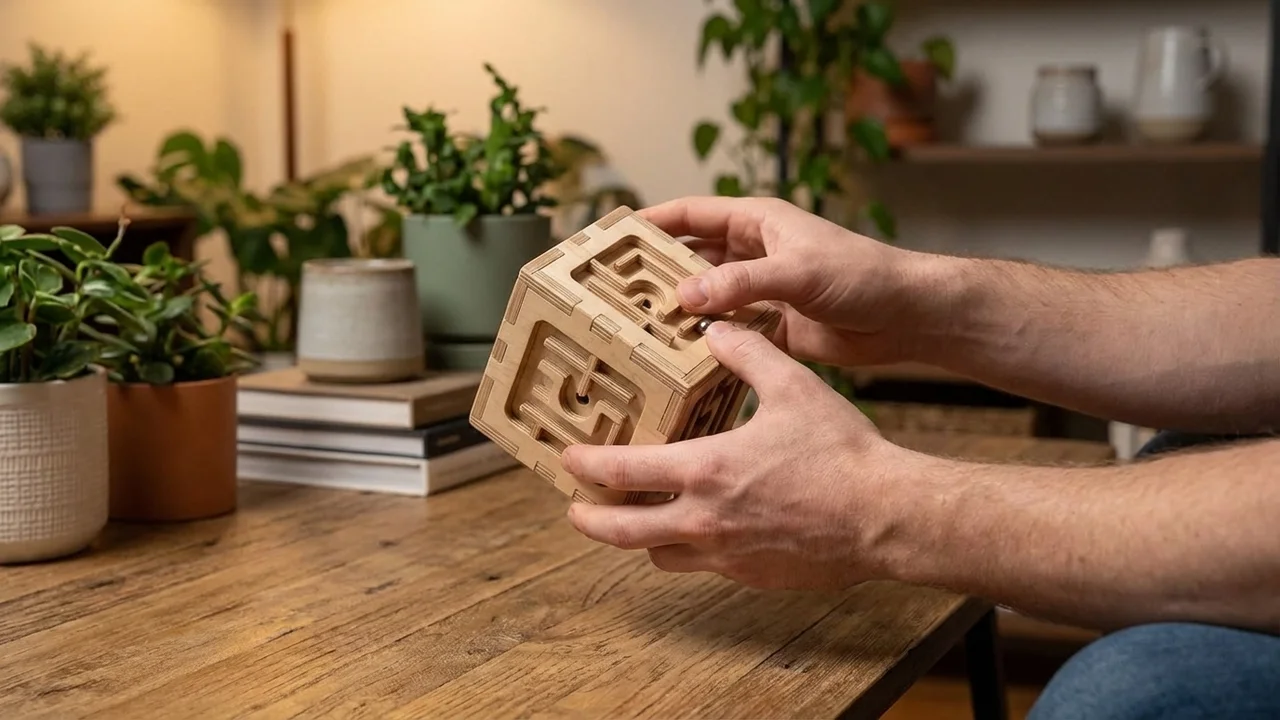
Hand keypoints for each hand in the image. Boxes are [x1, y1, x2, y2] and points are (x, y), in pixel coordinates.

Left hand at [560, 321, 909, 589]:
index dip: (587, 466)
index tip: (567, 458)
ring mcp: (728, 555)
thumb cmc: (842, 454)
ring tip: (635, 518)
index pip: (624, 473)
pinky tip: (701, 528)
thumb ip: (748, 354)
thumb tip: (714, 329)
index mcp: (707, 471)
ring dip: (639, 538)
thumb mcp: (793, 387)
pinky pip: (704, 566)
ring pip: (660, 555)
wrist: (886, 516)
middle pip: (622, 533)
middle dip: (590, 520)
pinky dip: (688, 549)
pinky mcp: (752, 575)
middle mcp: (706, 520)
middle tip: (575, 509)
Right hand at [640, 195, 926, 366]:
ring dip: (678, 311)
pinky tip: (678, 359)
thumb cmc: (862, 276)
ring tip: (635, 329)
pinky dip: (705, 343)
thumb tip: (684, 297)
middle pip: (691, 257)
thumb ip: (740, 284)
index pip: (691, 214)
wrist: (906, 316)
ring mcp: (761, 291)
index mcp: (758, 222)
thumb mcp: (797, 273)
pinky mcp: (772, 326)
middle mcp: (754, 253)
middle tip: (614, 291)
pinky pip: (728, 332)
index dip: (651, 221)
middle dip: (655, 271)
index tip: (612, 235)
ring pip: (706, 298)